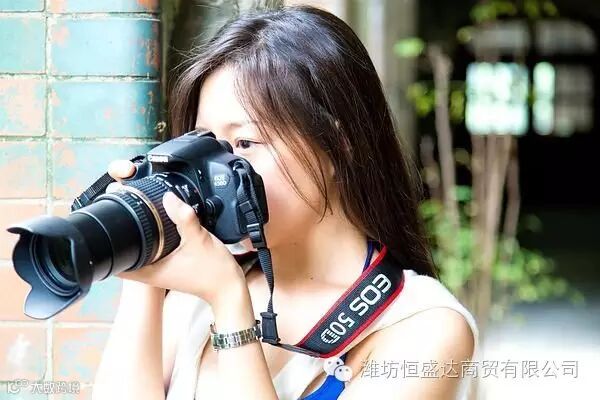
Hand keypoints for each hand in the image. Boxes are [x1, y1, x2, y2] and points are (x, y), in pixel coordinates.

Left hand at [105, 160, 247, 307]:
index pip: (114, 260)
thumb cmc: (215, 272)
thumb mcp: (199, 240)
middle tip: (122, 207)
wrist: (230, 287)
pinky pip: (153, 248)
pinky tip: (159, 222)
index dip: (106, 241)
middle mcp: (151, 272)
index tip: (108, 219)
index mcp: (150, 271)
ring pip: (137, 249)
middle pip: (123, 251)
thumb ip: (184, 218)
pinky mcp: (170, 264)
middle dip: (120, 230)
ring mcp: (160, 269)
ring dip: (135, 233)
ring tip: (137, 211)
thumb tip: (169, 197)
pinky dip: (151, 236)